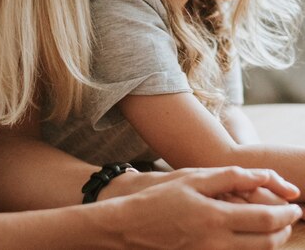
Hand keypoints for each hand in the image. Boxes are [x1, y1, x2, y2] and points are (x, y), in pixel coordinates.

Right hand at [110, 167, 301, 248]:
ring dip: (272, 241)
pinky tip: (250, 235)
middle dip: (285, 229)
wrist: (131, 225)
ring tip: (276, 226)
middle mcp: (217, 243)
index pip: (266, 219)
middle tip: (292, 216)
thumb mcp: (193, 178)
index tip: (296, 205)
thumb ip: (229, 177)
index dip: (287, 213)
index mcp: (216, 217)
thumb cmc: (161, 197)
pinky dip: (252, 248)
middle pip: (267, 242)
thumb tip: (261, 176)